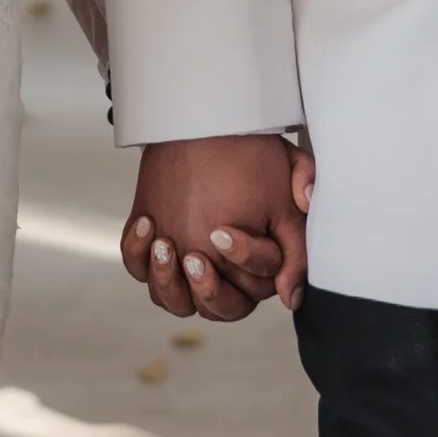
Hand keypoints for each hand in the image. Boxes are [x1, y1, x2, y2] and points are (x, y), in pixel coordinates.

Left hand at [121, 134, 308, 318]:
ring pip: (174, 301)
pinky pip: (139, 270)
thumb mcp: (290, 187)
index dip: (243, 262)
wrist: (209, 127)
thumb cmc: (250, 156)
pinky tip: (146, 225)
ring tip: (164, 245)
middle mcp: (223, 272)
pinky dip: (138, 255)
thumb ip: (300, 235)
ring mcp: (184, 264)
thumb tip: (290, 294)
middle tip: (194, 258)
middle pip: (218, 309)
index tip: (222, 232)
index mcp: (257, 264)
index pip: (255, 288)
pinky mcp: (153, 250)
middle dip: (206, 290)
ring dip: (167, 281)